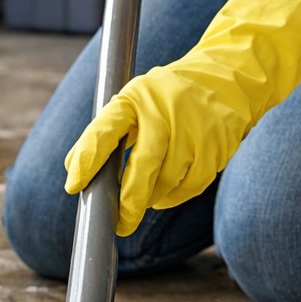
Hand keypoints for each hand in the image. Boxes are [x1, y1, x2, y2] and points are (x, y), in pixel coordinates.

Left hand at [64, 0, 300, 234]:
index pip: (105, 129)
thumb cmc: (167, 96)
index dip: (87, 158)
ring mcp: (193, 129)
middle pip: (142, 167)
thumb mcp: (133, 100)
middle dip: (129, 202)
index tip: (74, 185)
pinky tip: (170, 189)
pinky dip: (176, 195)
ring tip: (149, 194)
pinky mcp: (216, 146)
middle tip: (120, 224)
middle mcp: (164, 112)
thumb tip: (73, 170)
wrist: (227, 77)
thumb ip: (105, 132)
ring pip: (167, 182)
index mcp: (135, 98)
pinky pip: (190, 186)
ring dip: (154, 197)